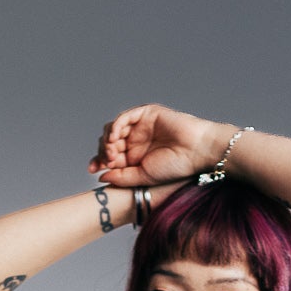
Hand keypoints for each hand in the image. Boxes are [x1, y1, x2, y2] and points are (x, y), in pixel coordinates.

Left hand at [87, 105, 231, 186]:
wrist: (196, 152)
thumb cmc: (175, 167)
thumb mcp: (143, 177)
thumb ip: (122, 177)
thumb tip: (101, 176)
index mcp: (135, 156)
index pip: (111, 156)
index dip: (100, 161)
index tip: (93, 170)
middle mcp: (136, 140)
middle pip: (110, 141)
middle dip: (103, 151)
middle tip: (105, 161)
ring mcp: (141, 126)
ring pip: (114, 128)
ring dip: (108, 140)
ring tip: (112, 152)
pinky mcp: (147, 113)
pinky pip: (125, 117)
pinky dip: (116, 127)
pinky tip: (115, 138)